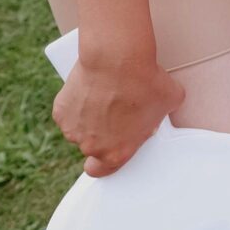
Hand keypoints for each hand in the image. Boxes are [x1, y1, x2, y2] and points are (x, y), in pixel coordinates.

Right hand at [53, 40, 183, 176]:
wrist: (116, 58)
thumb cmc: (144, 81)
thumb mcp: (169, 103)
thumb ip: (160, 116)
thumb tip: (159, 110)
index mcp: (117, 153)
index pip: (104, 170)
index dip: (105, 162)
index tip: (108, 151)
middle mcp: (92, 146)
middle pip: (94, 145)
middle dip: (103, 131)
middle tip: (116, 109)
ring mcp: (73, 129)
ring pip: (80, 127)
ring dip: (88, 117)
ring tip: (105, 94)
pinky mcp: (61, 110)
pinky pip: (69, 110)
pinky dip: (76, 102)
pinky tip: (90, 88)